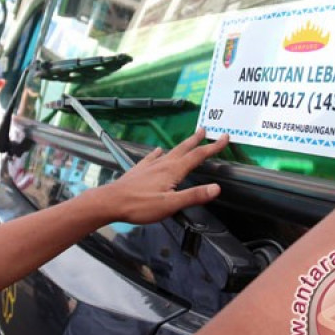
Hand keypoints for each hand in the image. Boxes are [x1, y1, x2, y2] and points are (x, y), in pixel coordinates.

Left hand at [93, 129, 227, 224]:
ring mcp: (149, 166)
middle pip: (183, 149)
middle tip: (205, 130)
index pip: (197, 156)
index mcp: (172, 171)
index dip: (212, 147)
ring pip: (170, 152)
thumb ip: (193, 196)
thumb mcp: (170, 205)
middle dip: (197, 140)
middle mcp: (162, 164)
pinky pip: (152, 157)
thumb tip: (216, 188)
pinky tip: (158, 150)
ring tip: (188, 139)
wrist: (111, 202)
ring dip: (181, 145)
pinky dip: (159, 153)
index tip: (224, 138)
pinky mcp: (139, 170)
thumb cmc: (139, 205)